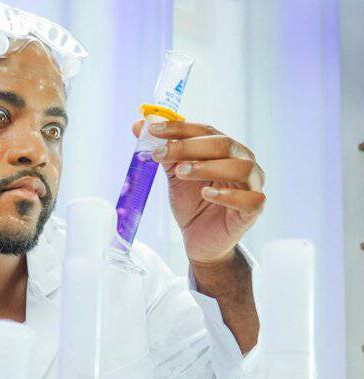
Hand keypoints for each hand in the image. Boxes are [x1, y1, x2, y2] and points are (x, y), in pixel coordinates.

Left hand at [133, 120, 265, 264]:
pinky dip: (228, 196)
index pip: (205, 131)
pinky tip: (207, 194)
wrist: (199, 238)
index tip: (152, 131)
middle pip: (223, 145)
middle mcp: (243, 161)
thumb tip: (138, 125)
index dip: (179, 129)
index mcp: (225, 149)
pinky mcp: (254, 209)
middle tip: (162, 153)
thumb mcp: (174, 175)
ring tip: (182, 172)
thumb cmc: (192, 203)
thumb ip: (163, 151)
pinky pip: (251, 199)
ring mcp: (252, 185)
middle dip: (190, 147)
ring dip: (208, 167)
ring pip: (240, 168)